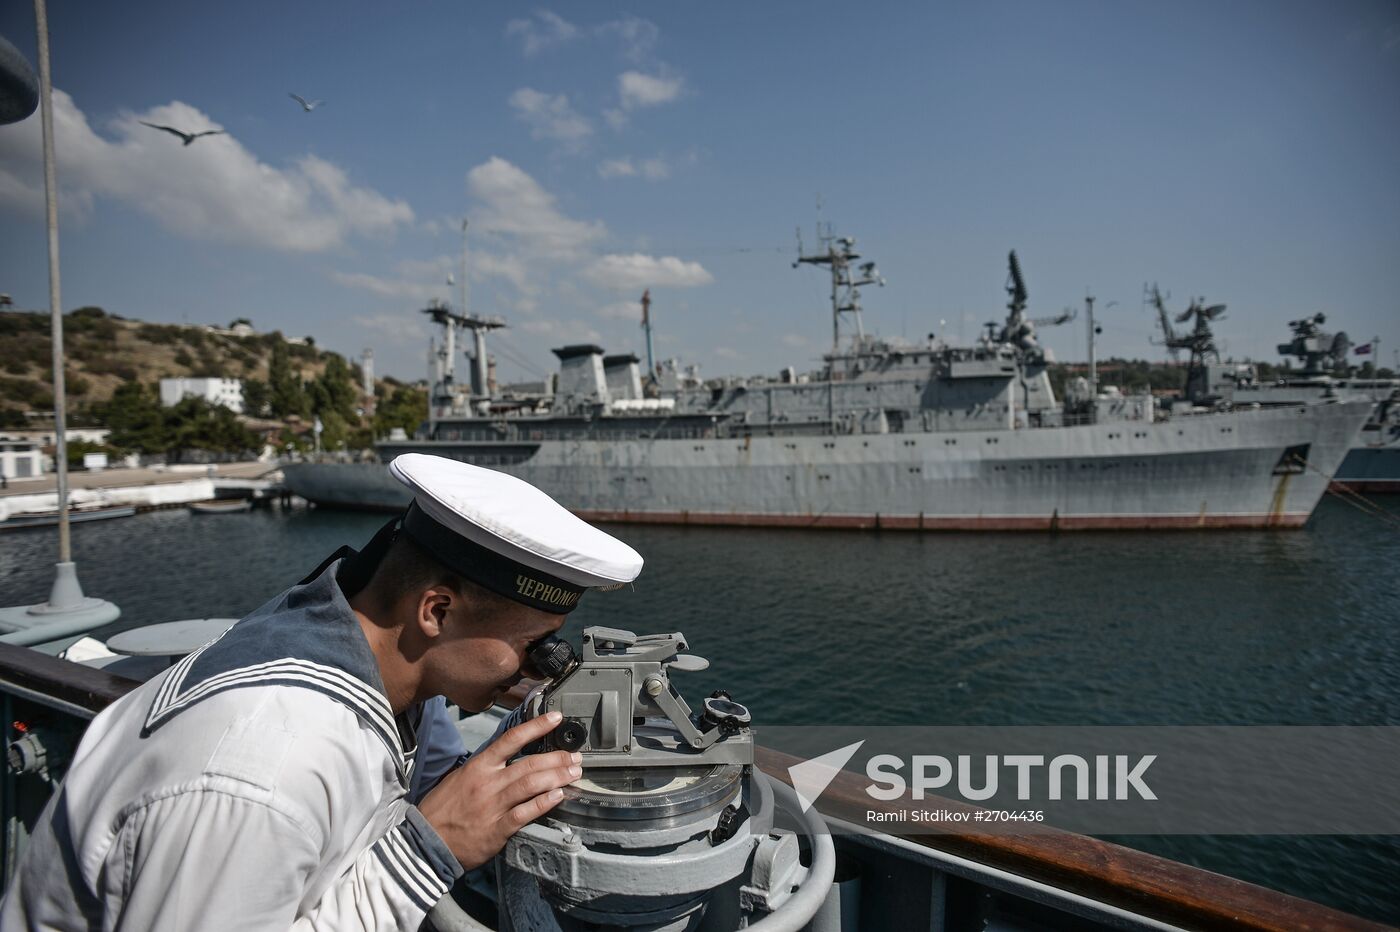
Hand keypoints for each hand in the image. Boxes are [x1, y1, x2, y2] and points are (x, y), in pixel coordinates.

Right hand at [417, 710, 579, 869]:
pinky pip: (525, 813)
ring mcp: (493, 805)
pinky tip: (559, 797)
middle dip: (556, 758)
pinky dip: (544, 803)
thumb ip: (486, 768)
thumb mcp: (460, 778)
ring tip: (574, 773)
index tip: (557, 718)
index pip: (511, 739)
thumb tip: (509, 758)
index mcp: (478, 766)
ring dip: (557, 777)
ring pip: (531, 785)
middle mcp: (488, 782)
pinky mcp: (497, 828)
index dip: (537, 726)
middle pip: (529, 763)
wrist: (426, 841)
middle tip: (575, 756)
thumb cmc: (443, 809)